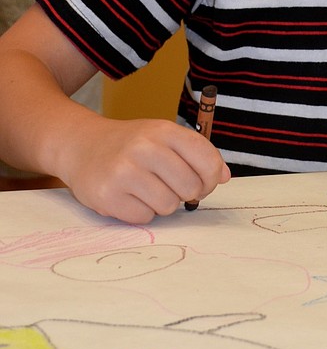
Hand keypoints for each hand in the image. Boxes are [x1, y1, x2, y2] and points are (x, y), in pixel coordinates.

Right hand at [58, 116, 230, 222]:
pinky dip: (140, 212)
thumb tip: (224, 177)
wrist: (80, 145)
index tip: (203, 182)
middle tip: (170, 186)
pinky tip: (128, 196)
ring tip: (145, 189)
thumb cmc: (130, 145)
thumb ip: (196, 154)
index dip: (212, 178)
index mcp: (164, 131)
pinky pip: (144, 218)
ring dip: (162, 203)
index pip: (208, 161)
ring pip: (168, 206)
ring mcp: (124, 172)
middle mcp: (144, 148)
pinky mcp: (107, 195)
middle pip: (191, 188)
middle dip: (186, 193)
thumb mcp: (163, 137)